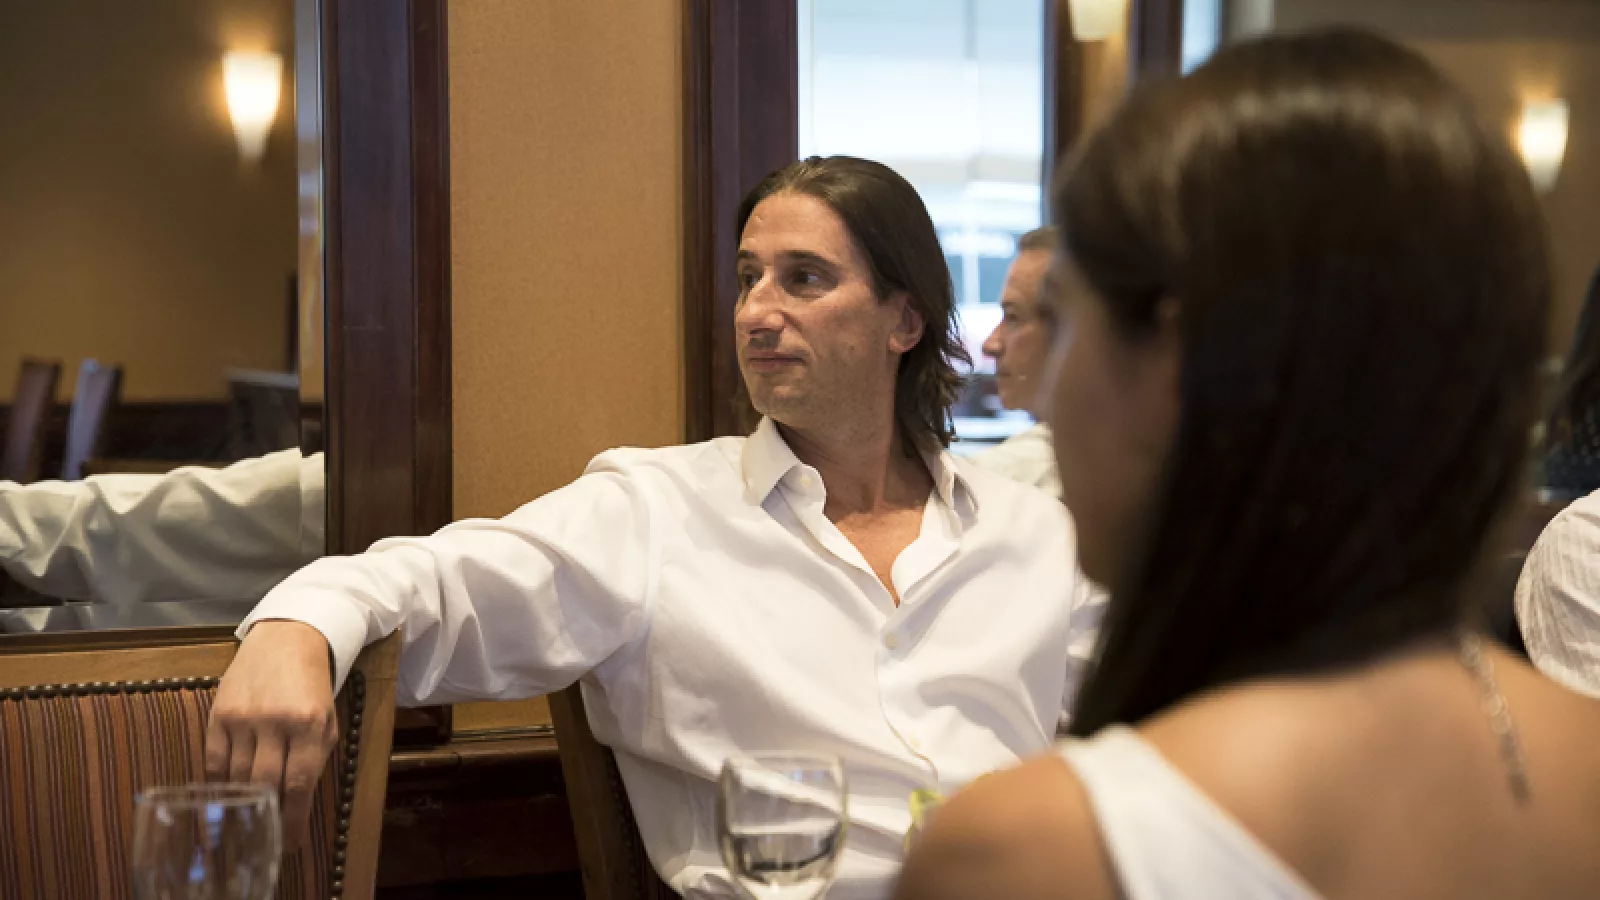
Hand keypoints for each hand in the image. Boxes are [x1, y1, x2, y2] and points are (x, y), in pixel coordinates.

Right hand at [205, 619, 339, 847]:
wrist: (287, 638)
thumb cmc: (311, 686)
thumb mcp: (327, 720)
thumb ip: (314, 759)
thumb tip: (295, 803)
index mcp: (311, 726)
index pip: (299, 785)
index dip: (292, 820)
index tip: (289, 843)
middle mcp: (277, 723)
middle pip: (265, 784)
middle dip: (268, 814)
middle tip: (268, 832)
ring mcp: (245, 718)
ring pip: (239, 776)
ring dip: (244, 800)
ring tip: (249, 813)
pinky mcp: (219, 713)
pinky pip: (215, 760)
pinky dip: (221, 782)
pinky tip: (227, 791)